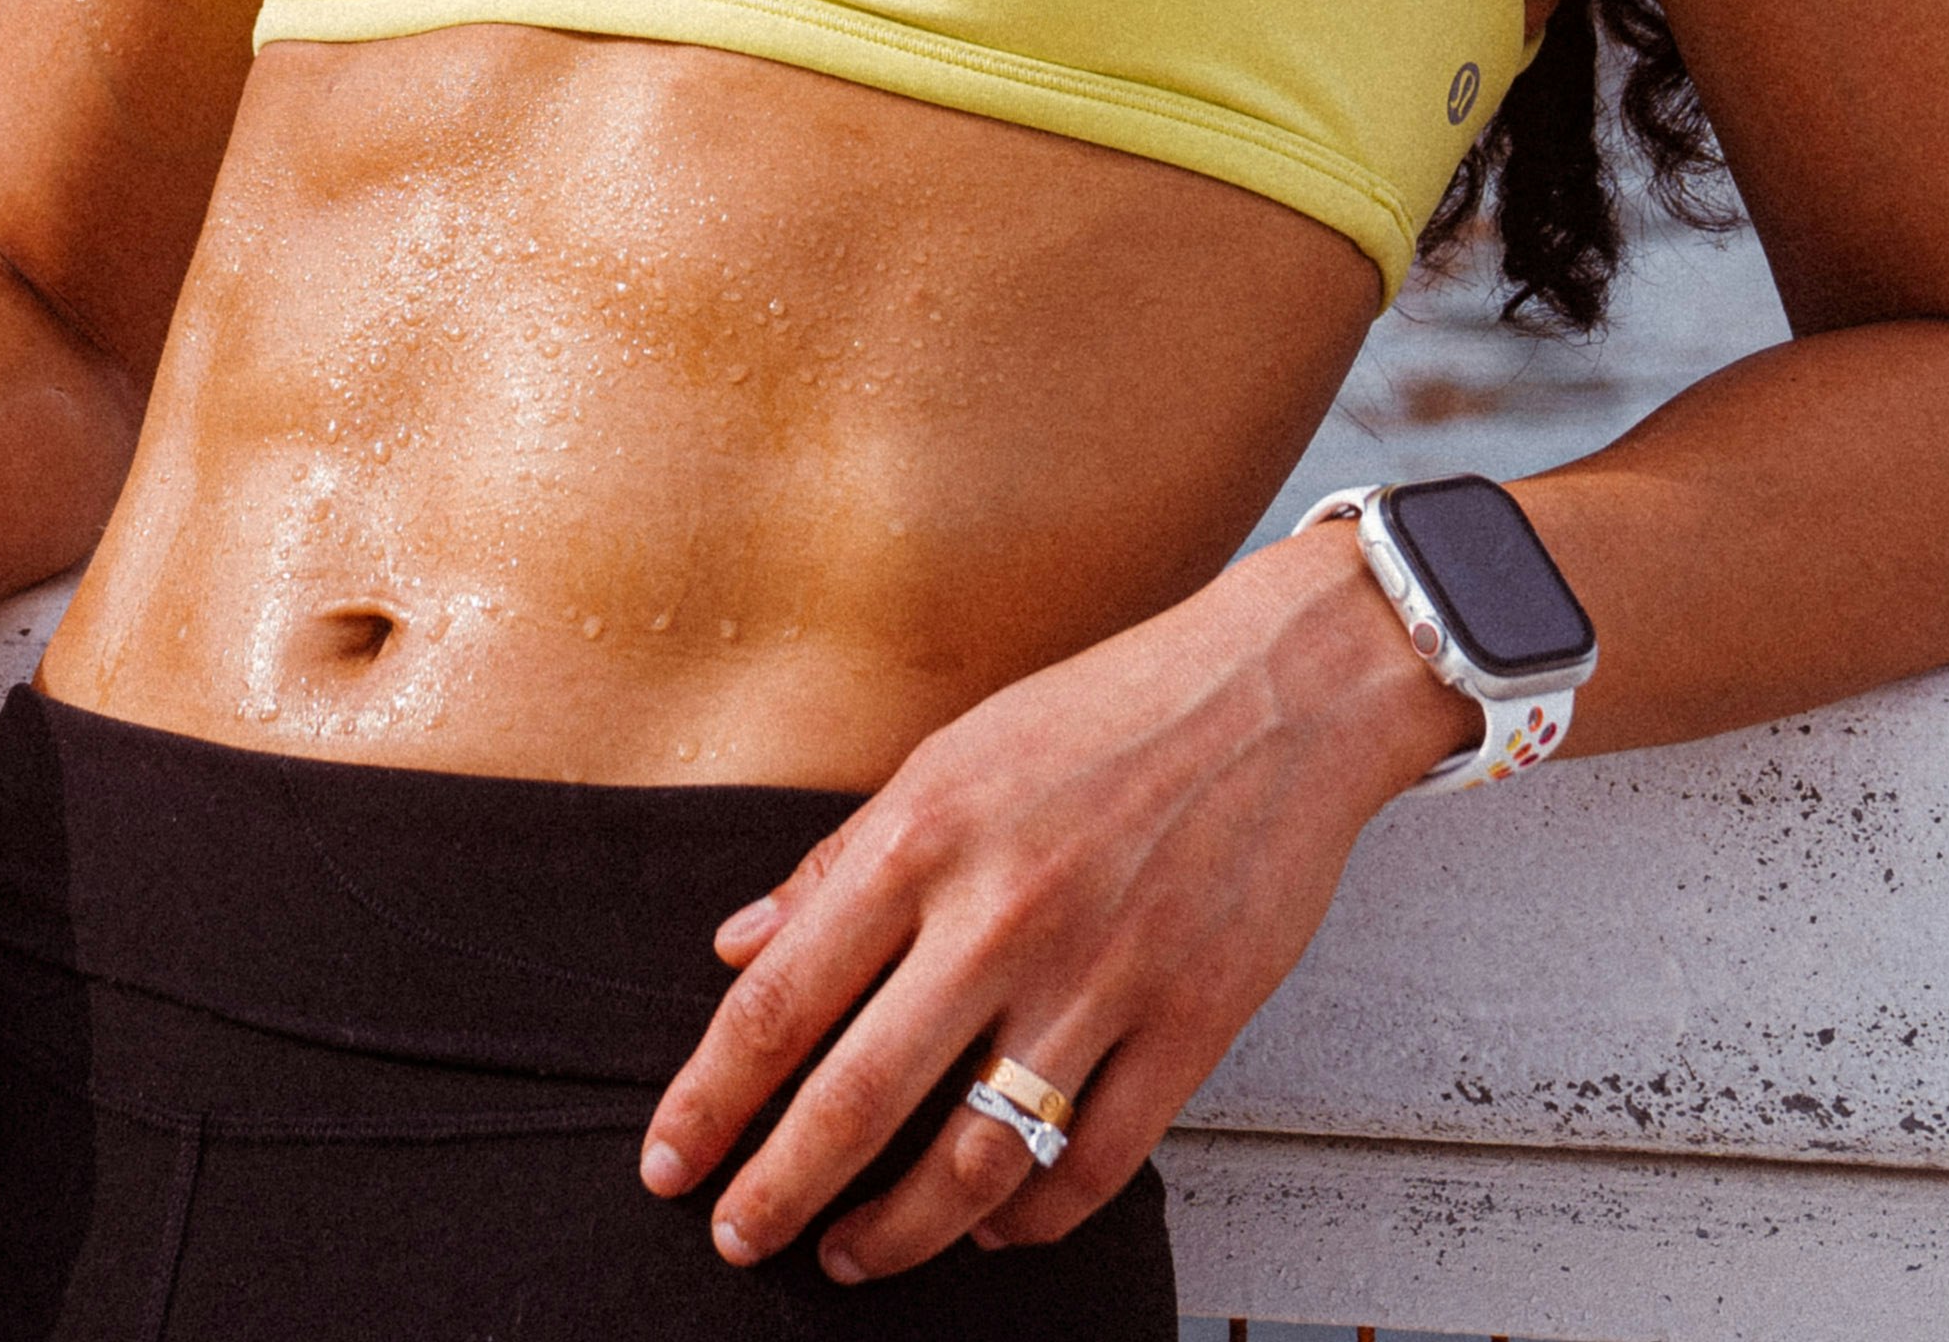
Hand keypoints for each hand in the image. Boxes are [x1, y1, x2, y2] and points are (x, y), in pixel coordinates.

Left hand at [635, 522, 1463, 1280]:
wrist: (1280, 689)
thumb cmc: (1106, 714)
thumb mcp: (949, 756)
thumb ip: (839, 863)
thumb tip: (737, 949)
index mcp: (922, 841)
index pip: (780, 1003)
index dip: (710, 1101)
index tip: (668, 1164)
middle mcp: (1001, 918)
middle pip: (856, 1103)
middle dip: (778, 1194)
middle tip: (740, 1237)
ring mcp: (1101, 979)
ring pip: (974, 1162)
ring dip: (897, 1234)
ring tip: (852, 1258)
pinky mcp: (1190, 1023)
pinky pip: (1093, 1164)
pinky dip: (1031, 1221)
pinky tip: (992, 1227)